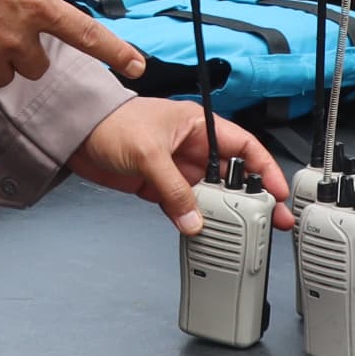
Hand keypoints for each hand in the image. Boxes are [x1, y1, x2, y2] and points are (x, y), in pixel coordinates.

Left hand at [70, 97, 292, 237]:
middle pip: (231, 175)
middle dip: (251, 198)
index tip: (278, 191)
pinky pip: (185, 206)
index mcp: (198, 125)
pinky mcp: (160, 186)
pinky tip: (201, 231)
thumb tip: (194, 220)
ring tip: (240, 233)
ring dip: (222, 214)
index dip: (264, 168)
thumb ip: (174, 189)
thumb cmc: (111, 122)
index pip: (244, 146)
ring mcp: (177, 168)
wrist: (76, 134)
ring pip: (210, 195)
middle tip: (269, 221)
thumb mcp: (148, 153)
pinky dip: (194, 220)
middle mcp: (191, 147)